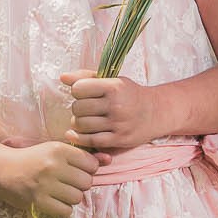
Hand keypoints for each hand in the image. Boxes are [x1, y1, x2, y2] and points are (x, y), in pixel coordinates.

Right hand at [0, 141, 100, 217]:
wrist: (3, 170)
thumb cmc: (33, 159)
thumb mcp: (55, 151)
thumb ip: (83, 156)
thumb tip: (109, 160)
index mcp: (58, 149)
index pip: (91, 164)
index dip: (87, 170)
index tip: (75, 170)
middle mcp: (53, 166)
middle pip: (86, 182)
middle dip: (79, 184)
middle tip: (66, 182)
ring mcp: (45, 184)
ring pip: (77, 198)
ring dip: (71, 197)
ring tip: (59, 192)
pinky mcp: (38, 201)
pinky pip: (65, 211)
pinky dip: (62, 208)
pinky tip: (53, 201)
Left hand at [59, 69, 177, 163]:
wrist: (155, 112)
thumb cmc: (129, 94)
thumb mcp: (112, 80)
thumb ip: (86, 77)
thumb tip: (62, 78)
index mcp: (114, 87)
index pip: (79, 89)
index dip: (78, 91)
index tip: (84, 93)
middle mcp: (116, 105)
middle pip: (78, 108)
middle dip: (77, 108)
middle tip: (85, 109)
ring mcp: (118, 124)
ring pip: (81, 125)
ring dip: (78, 123)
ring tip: (85, 120)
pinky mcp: (119, 139)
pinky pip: (90, 140)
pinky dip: (79, 138)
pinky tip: (77, 133)